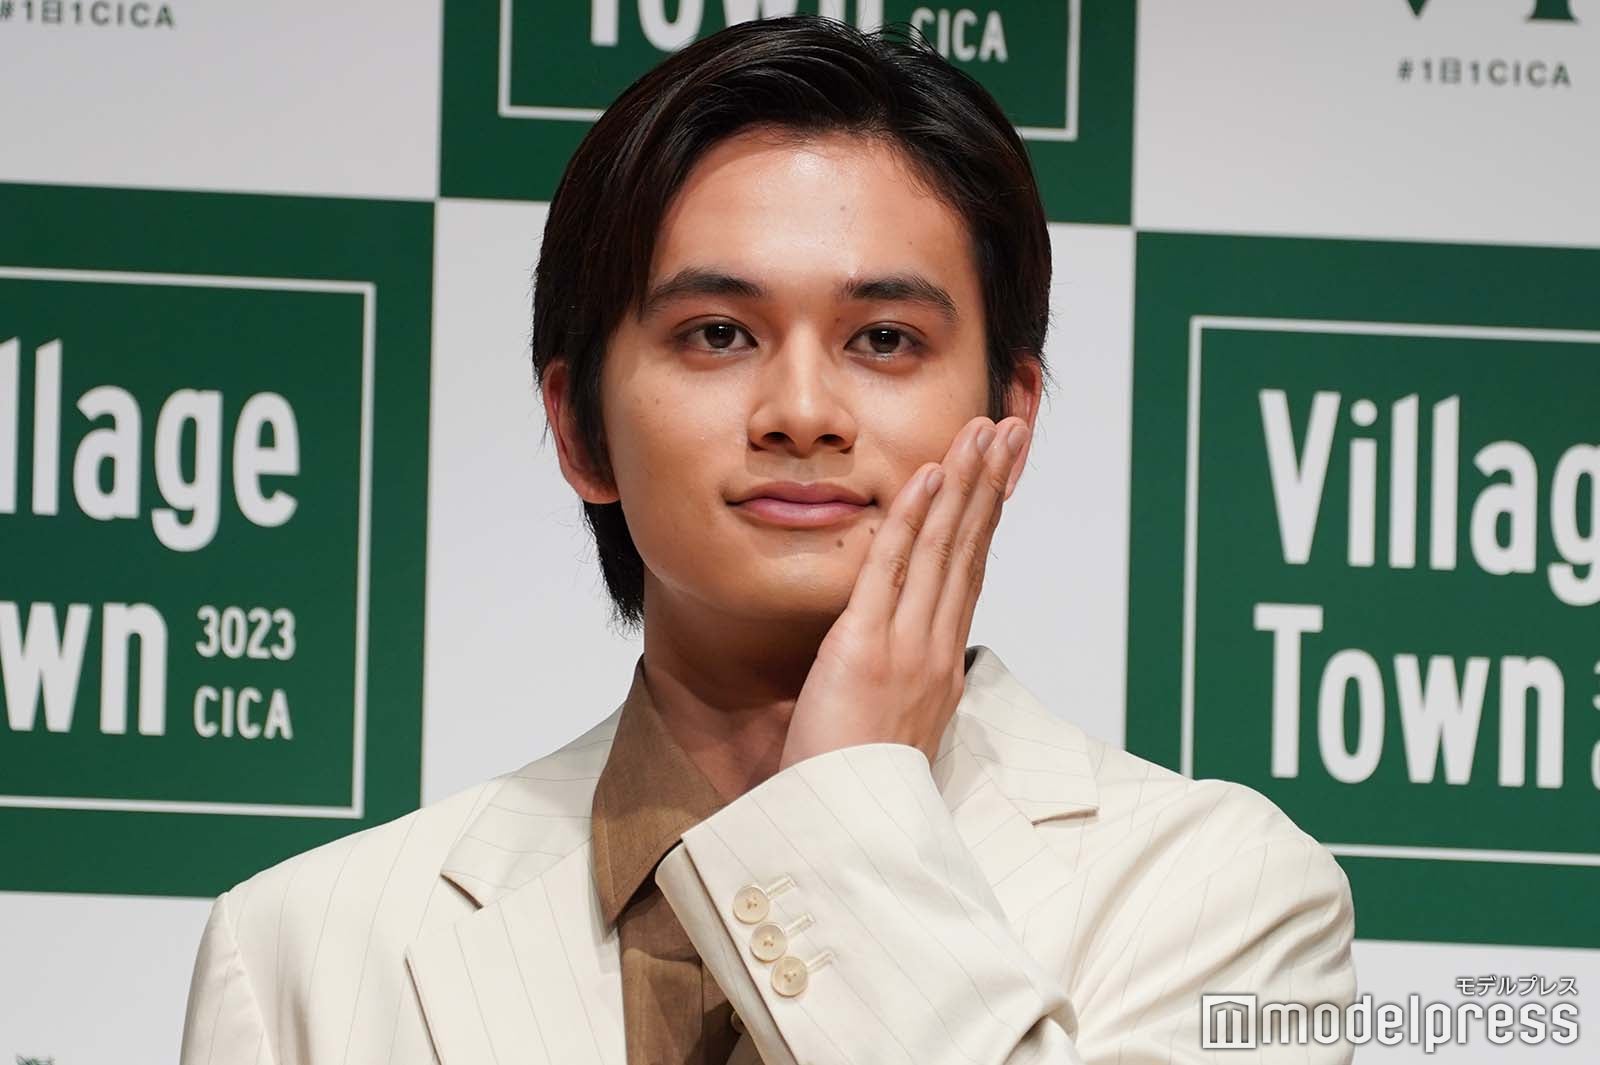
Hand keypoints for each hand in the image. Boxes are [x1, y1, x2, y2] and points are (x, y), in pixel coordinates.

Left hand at [778, 415, 1031, 769]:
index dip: (985, 517)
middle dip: (990, 483)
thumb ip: (891, 675)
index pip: (970, 574)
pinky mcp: (866, 649)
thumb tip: (886, 644)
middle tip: (1010, 428)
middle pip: (971, 549)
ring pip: (945, 549)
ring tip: (981, 432)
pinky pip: (892, 570)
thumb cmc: (851, 783)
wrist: (843, 832)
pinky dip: (912, 519)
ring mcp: (907, 648)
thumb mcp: (882, 721)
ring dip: (964, 483)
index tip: (998, 471)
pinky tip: (927, 477)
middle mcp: (935, 650)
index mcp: (940, 665)